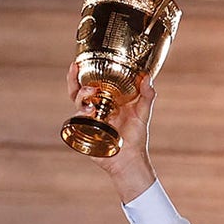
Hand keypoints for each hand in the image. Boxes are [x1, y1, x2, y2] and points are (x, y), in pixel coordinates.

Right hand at [66, 62, 157, 201]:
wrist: (130, 160)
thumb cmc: (136, 138)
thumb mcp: (143, 114)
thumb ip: (146, 96)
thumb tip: (147, 77)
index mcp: (105, 101)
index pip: (90, 84)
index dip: (80, 74)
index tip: (76, 64)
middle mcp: (94, 109)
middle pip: (77, 92)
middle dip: (76, 84)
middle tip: (86, 84)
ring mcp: (88, 121)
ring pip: (77, 105)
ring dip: (82, 101)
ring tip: (92, 105)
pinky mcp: (84, 134)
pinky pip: (77, 123)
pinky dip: (81, 117)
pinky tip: (90, 115)